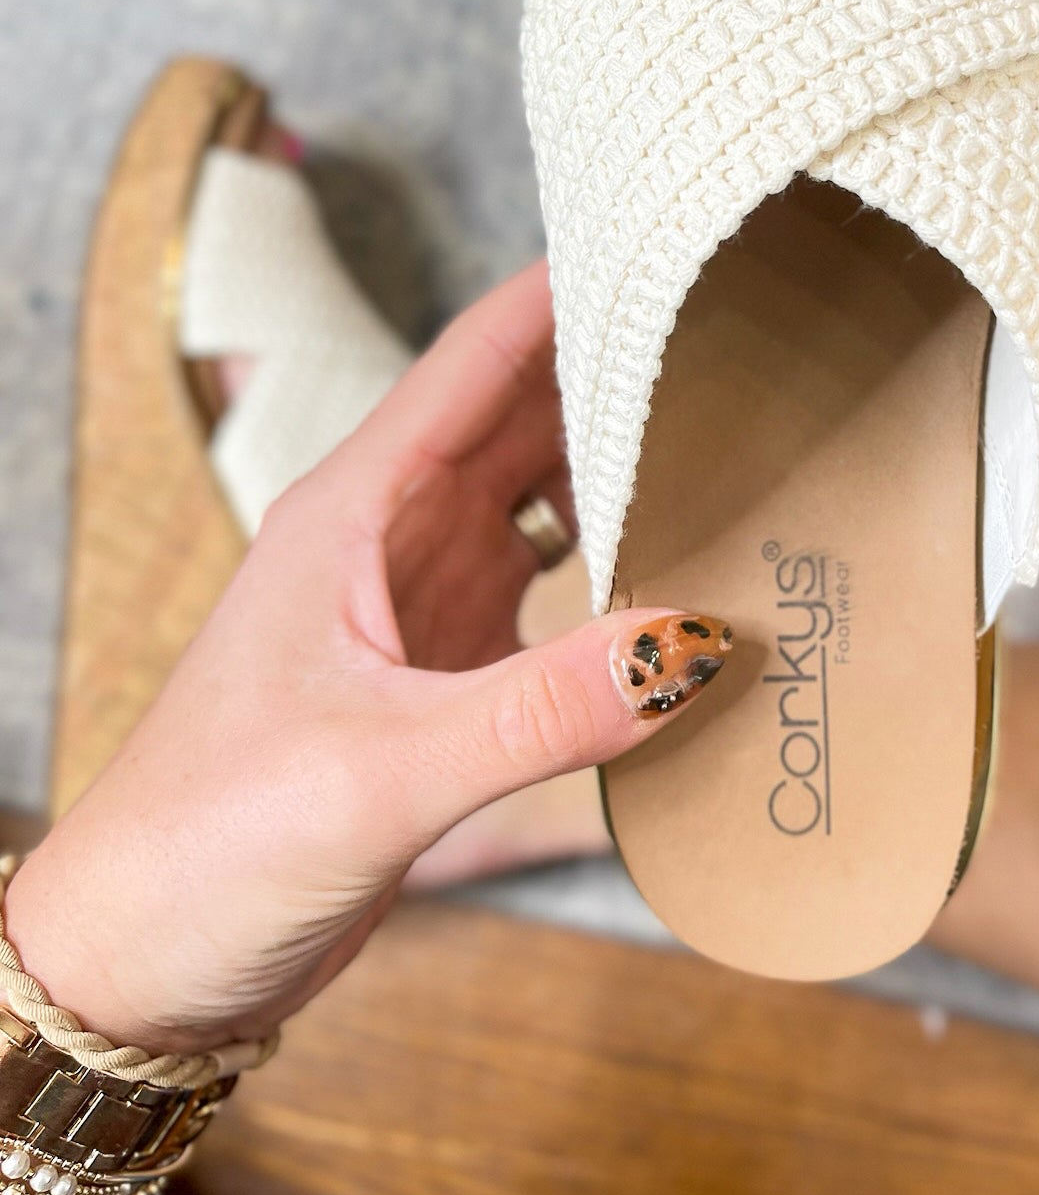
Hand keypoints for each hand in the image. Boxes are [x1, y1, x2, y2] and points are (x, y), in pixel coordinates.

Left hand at [5, 264, 730, 1056]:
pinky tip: (679, 573)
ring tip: (734, 429)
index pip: (475, 360)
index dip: (562, 290)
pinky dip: (615, 570)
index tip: (658, 235)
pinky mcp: (441, 675)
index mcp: (352, 512)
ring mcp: (416, 603)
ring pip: (541, 496)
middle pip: (524, 414)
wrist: (142, 960)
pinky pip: (548, 591)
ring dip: (622, 464)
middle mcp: (388, 537)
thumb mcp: (381, 772)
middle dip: (618, 365)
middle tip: (739, 328)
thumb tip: (693, 644)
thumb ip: (540, 711)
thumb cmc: (208, 843)